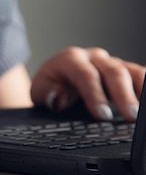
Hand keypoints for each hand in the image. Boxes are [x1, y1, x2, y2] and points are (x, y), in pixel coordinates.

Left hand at [30, 47, 144, 121]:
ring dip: (141, 90)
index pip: (85, 75)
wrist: (56, 78)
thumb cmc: (49, 86)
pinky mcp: (124, 70)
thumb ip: (46, 94)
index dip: (95, 95)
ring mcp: (111, 62)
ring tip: (143, 111)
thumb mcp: (39, 92)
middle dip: (123, 95)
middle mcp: (93, 57)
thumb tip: (57, 95)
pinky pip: (138, 75)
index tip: (103, 114)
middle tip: (131, 116)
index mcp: (70, 60)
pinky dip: (144, 86)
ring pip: (130, 70)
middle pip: (113, 71)